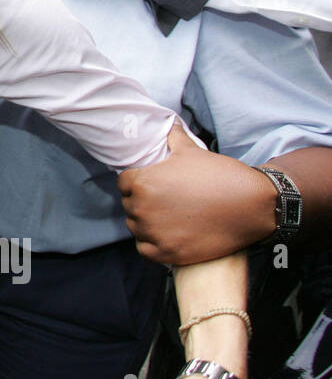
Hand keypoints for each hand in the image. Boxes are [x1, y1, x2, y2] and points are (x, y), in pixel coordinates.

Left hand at [118, 124, 273, 263]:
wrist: (253, 206)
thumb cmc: (222, 176)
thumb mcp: (193, 152)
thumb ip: (174, 139)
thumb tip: (169, 125)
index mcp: (144, 182)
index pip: (124, 183)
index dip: (137, 182)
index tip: (152, 185)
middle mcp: (143, 208)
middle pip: (129, 205)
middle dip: (142, 202)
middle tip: (164, 201)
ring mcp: (155, 233)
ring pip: (136, 227)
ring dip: (146, 223)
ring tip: (167, 217)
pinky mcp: (168, 253)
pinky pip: (145, 249)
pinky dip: (153, 244)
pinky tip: (168, 235)